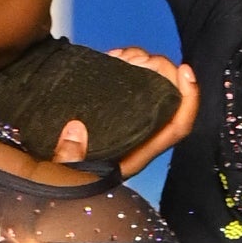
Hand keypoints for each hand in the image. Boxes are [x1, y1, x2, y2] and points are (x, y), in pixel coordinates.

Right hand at [44, 49, 198, 181]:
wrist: (53, 187)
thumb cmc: (65, 184)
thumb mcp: (65, 176)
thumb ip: (69, 158)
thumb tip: (76, 129)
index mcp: (136, 153)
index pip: (176, 127)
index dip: (188, 99)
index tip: (185, 70)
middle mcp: (137, 133)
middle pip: (167, 99)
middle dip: (160, 70)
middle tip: (137, 58)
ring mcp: (126, 118)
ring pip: (150, 86)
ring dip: (142, 63)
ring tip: (121, 55)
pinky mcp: (111, 107)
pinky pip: (130, 81)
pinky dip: (126, 64)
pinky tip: (112, 56)